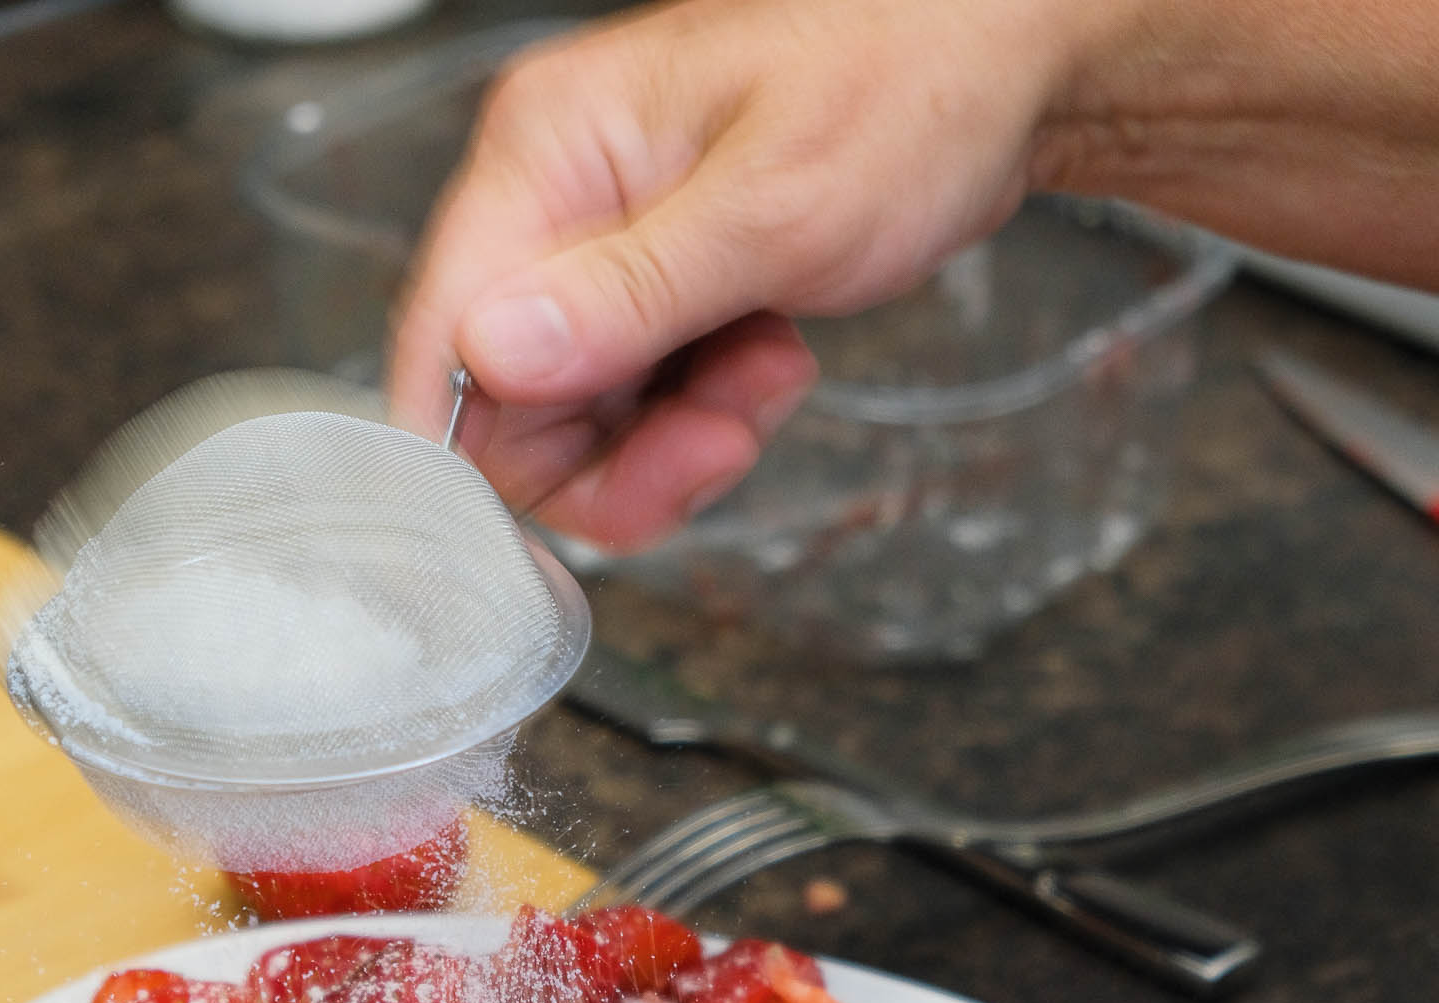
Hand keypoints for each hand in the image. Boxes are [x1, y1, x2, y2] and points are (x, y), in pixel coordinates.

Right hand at [386, 0, 1082, 545]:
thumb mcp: (770, 209)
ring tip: (765, 374)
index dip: (495, 444)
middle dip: (619, 453)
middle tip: (722, 434)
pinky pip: (640, 401)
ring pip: (580, 420)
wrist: (1003, 71)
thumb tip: (493, 356)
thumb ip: (625, 296)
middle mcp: (557, 200)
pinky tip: (771, 356)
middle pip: (510, 406)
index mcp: (548, 153)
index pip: (444, 333)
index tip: (594, 488)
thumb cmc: (907, 87)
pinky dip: (706, 412)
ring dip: (676, 436)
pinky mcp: (656, 287)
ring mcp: (605, 247)